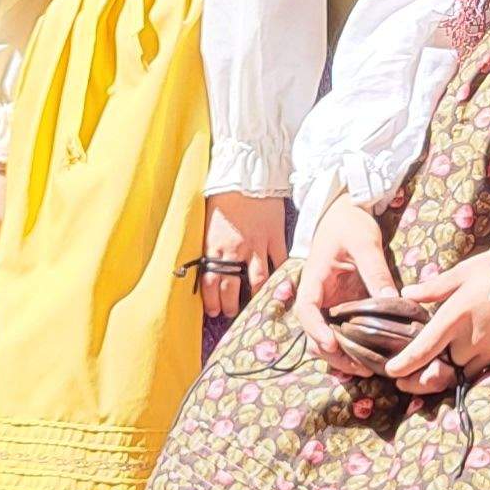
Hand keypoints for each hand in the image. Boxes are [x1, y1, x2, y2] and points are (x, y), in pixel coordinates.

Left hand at [201, 193, 289, 318]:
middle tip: (231, 313)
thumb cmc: (223, 196)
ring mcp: (257, 245)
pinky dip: (281, 275)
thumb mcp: (208, 222)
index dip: (211, 301)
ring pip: (257, 281)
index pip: (210, 283)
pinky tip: (281, 284)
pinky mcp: (274, 237)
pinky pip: (279, 262)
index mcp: (214, 246)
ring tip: (256, 306)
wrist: (246, 175)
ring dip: (255, 297)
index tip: (213, 311)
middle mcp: (235, 251)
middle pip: (231, 287)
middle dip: (230, 305)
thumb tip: (207, 263)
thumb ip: (210, 245)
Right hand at [288, 201, 401, 378]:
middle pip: (313, 332)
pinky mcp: (342, 306)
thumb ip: (376, 270)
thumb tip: (393, 299)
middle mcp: (317, 295)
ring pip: (327, 337)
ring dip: (342, 355)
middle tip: (360, 367)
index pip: (306, 309)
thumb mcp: (365, 243)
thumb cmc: (351, 223)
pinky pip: (343, 330)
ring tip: (369, 368)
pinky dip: (353, 347)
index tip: (332, 344)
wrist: (348, 213)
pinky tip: (372, 358)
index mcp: (314, 278)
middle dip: (333, 353)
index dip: (316, 329)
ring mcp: (329, 303)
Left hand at [380, 248, 489, 395]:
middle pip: (439, 368)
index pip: (425, 348)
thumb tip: (407, 293)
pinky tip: (451, 369)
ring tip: (422, 379)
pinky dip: (461, 374)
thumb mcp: (463, 272)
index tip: (391, 372)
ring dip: (439, 379)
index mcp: (456, 316)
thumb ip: (434, 288)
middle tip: (402, 383)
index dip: (406, 363)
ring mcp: (489, 348)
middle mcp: (471, 338)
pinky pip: (476, 371)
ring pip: (458, 374)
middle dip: (419, 379)